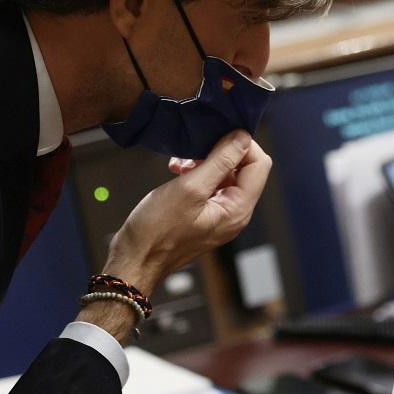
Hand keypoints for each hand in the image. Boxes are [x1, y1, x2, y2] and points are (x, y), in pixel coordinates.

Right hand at [103, 130, 271, 293]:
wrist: (134, 259)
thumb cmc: (157, 230)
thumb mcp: (190, 188)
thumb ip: (220, 161)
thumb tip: (243, 137)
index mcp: (238, 209)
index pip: (259, 164)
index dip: (242, 145)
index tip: (216, 135)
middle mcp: (235, 213)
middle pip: (244, 168)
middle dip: (220, 152)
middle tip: (193, 149)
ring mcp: (221, 215)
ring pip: (225, 174)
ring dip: (205, 161)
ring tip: (181, 162)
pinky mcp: (206, 214)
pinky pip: (211, 185)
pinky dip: (197, 172)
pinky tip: (178, 170)